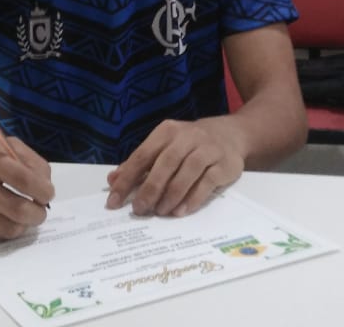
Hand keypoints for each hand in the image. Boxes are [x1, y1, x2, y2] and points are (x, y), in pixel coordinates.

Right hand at [0, 136, 54, 241]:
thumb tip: (46, 186)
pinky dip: (3, 230)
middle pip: (18, 209)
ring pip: (8, 228)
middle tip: (40, 211)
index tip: (48, 194)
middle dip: (38, 214)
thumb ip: (26, 160)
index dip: (42, 189)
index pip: (22, 178)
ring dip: (23, 225)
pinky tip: (1, 221)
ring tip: (23, 218)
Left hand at [105, 119, 243, 217]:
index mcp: (166, 132)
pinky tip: (181, 211)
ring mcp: (208, 149)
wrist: (230, 134)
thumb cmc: (189, 144)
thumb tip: (113, 180)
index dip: (127, 179)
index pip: (142, 156)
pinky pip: (207, 182)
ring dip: (171, 194)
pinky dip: (192, 198)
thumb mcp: (164, 146)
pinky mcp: (224, 164)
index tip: (114, 201)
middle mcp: (187, 137)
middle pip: (165, 164)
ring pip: (187, 172)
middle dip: (150, 189)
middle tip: (139, 209)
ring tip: (160, 212)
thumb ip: (140, 163)